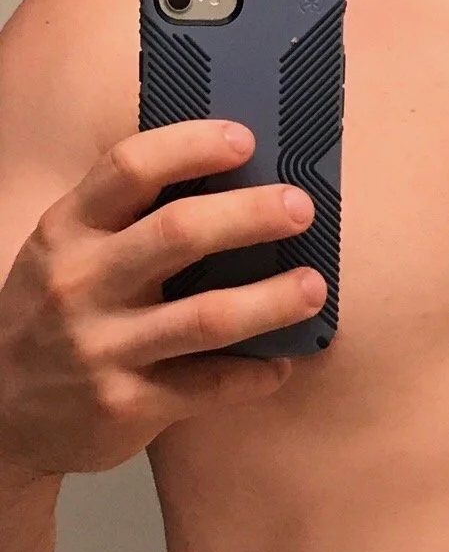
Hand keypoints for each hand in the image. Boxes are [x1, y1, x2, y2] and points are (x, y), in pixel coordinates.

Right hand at [0, 122, 325, 476]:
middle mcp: (80, 282)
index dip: (191, 147)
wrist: (0, 412)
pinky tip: (283, 362)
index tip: (246, 139)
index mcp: (68, 231)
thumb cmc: (58, 313)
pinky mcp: (125, 404)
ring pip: (209, 316)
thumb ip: (131, 218)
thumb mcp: (70, 253)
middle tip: (302, 206)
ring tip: (314, 286)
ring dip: (273, 300)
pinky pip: (211, 384)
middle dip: (251, 215)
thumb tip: (237, 174)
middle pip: (179, 234)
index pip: (129, 169)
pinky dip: (257, 372)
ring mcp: (101, 347)